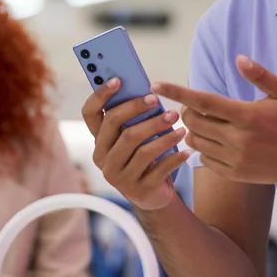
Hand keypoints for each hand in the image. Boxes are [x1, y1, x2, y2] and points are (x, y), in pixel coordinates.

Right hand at [81, 78, 191, 210]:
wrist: (153, 196)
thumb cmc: (145, 159)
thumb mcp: (136, 139)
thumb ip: (135, 119)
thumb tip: (148, 91)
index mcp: (99, 141)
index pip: (90, 113)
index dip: (101, 95)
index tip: (118, 80)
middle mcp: (102, 158)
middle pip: (117, 127)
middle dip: (139, 110)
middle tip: (160, 102)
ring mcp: (118, 176)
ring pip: (141, 149)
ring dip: (164, 136)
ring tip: (181, 128)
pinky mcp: (138, 190)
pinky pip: (158, 169)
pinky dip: (174, 158)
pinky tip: (186, 151)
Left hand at [153, 55, 276, 186]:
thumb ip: (260, 75)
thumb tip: (239, 58)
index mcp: (247, 115)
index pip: (202, 101)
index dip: (177, 92)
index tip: (157, 84)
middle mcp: (238, 138)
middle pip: (193, 122)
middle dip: (186, 111)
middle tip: (194, 106)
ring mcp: (235, 159)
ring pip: (195, 141)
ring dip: (193, 130)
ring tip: (205, 123)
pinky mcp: (235, 174)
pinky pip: (205, 159)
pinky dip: (204, 148)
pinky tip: (216, 141)